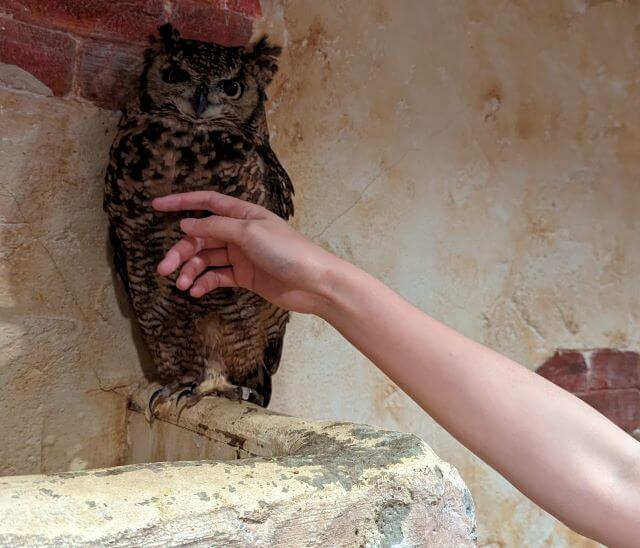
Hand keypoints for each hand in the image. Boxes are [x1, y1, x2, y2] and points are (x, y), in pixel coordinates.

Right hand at [152, 191, 339, 313]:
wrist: (313, 283)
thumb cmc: (287, 251)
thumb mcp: (249, 233)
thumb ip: (216, 227)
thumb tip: (187, 223)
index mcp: (243, 214)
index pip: (207, 203)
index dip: (181, 203)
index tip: (155, 206)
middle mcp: (240, 233)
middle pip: (201, 237)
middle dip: (181, 252)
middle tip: (164, 269)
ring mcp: (242, 255)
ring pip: (207, 259)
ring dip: (191, 271)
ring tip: (181, 285)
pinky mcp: (245, 276)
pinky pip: (218, 276)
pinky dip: (205, 283)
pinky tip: (196, 291)